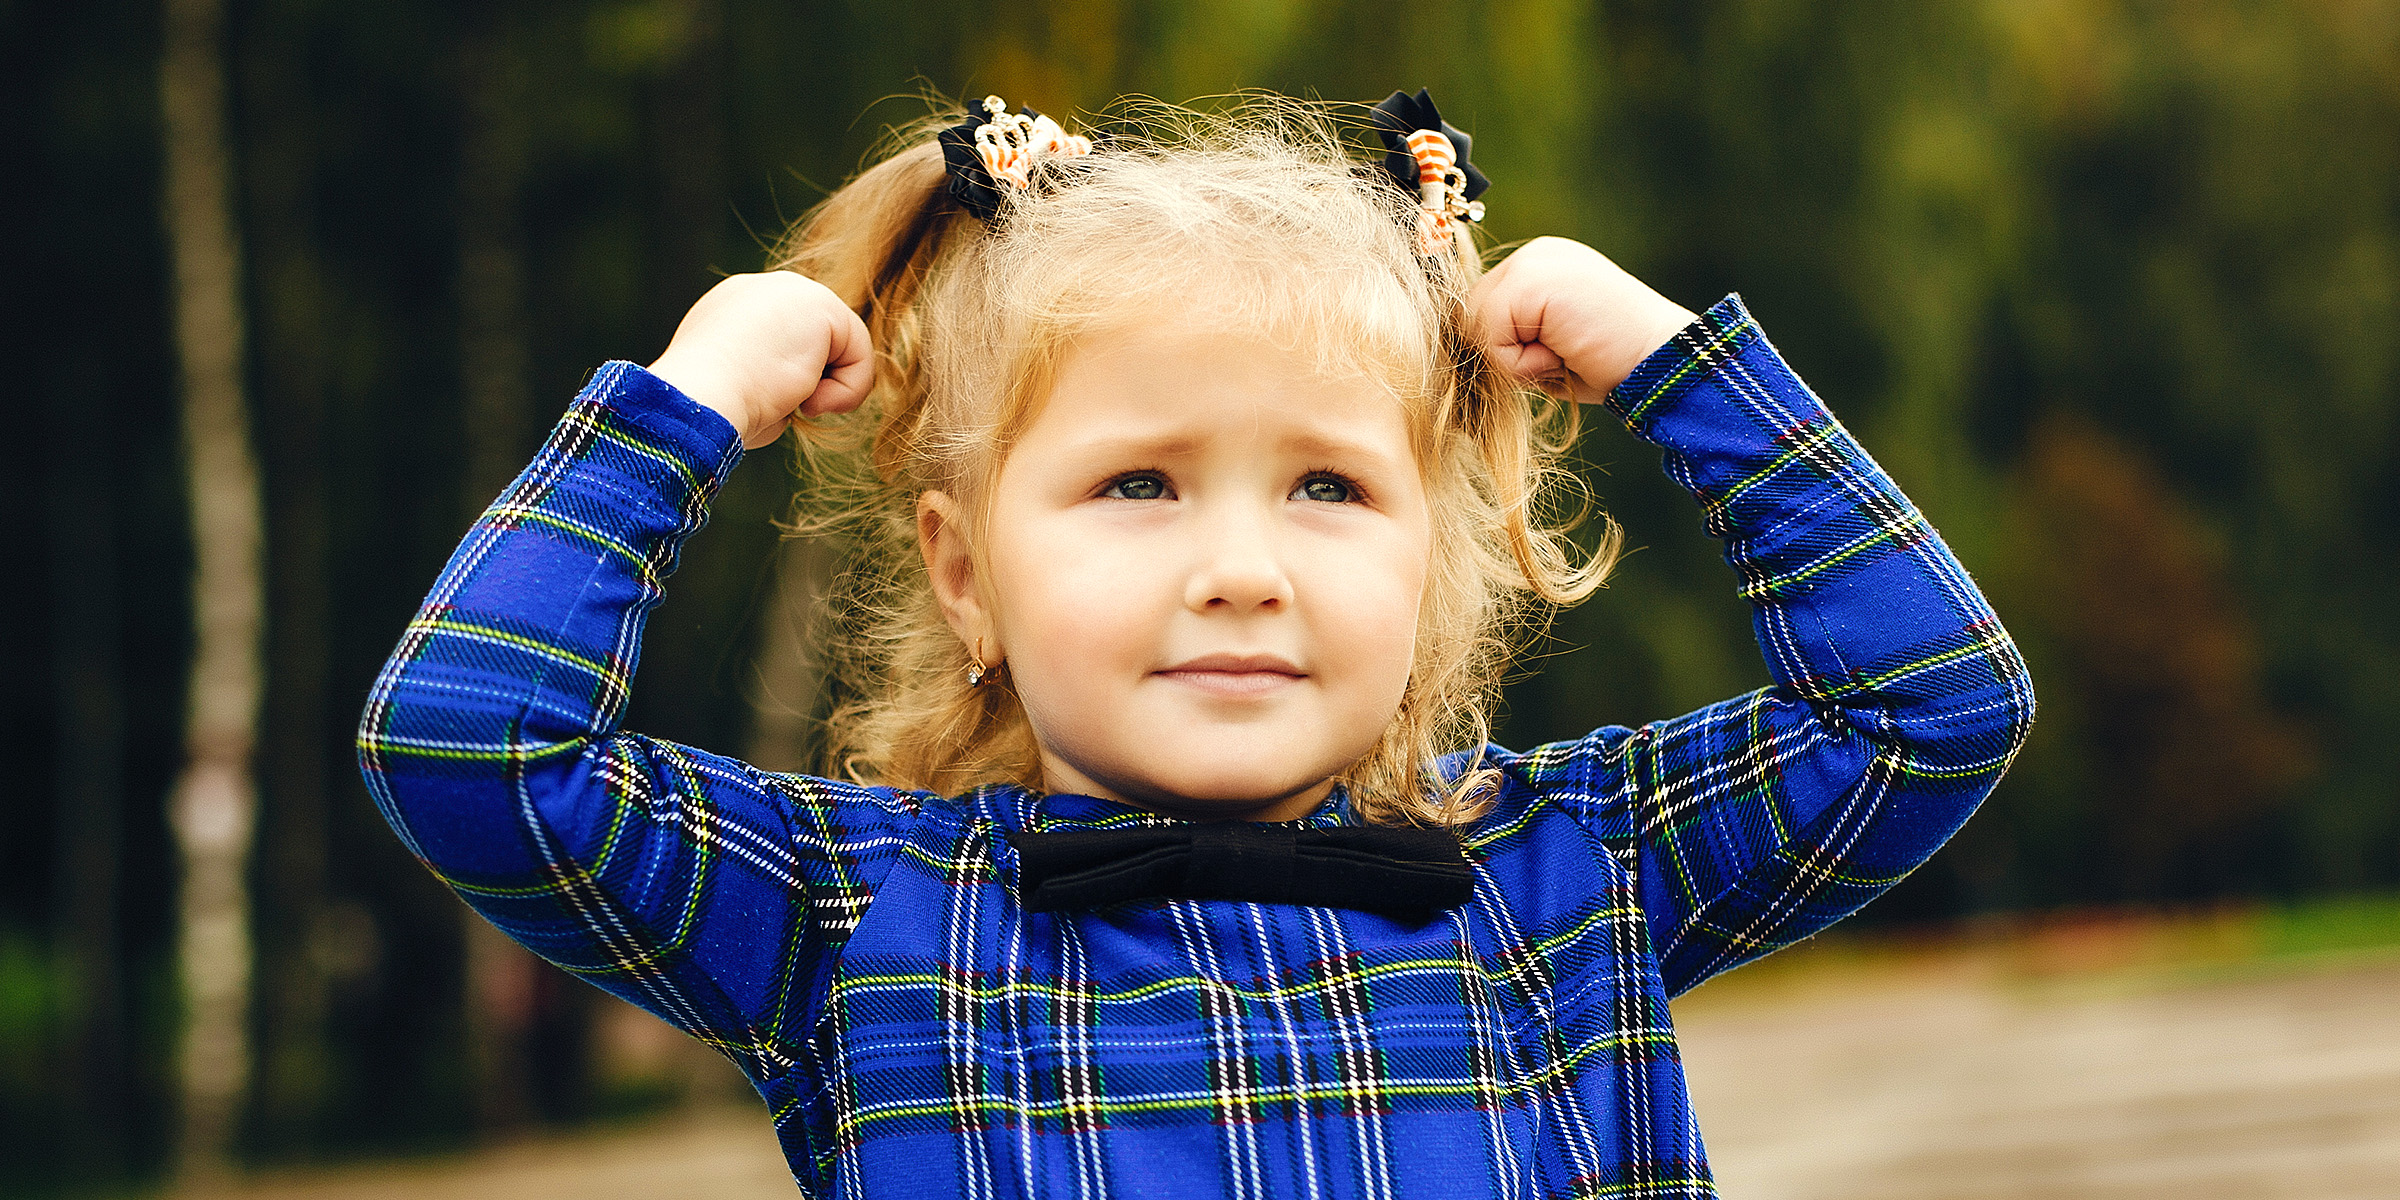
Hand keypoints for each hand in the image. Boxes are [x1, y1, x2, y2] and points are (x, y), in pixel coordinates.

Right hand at [646, 271, 874, 448]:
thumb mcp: (738, 390)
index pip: (787, 343)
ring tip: (792, 402)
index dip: (791, 384)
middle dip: (815, 383)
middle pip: (820, 342)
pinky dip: (846, 391)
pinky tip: (808, 399)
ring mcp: (790, 290)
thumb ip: (771, 381)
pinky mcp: (820, 303)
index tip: (768, 404)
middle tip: (786, 405)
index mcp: (732, 309)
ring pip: (842, 348)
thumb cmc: (714, 410)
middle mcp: (761, 290)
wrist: (699, 398)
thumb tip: (800, 398)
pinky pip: (860, 354)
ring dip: (827, 390)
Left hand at [1467, 237, 1695, 404]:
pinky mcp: (1530, 281)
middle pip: (1471, 316)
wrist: (1663, 362)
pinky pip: (1489, 337)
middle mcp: (1535, 254)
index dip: (1505, 348)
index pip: (1483, 310)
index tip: (1558, 356)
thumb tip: (1464, 349)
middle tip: (1563, 356)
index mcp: (1543, 265)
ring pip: (1477, 327)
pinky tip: (1565, 352)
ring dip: (1516, 360)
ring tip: (1566, 353)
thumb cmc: (1616, 364)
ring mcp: (1533, 262)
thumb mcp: (1555, 342)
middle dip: (1506, 354)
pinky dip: (1521, 364)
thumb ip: (1513, 333)